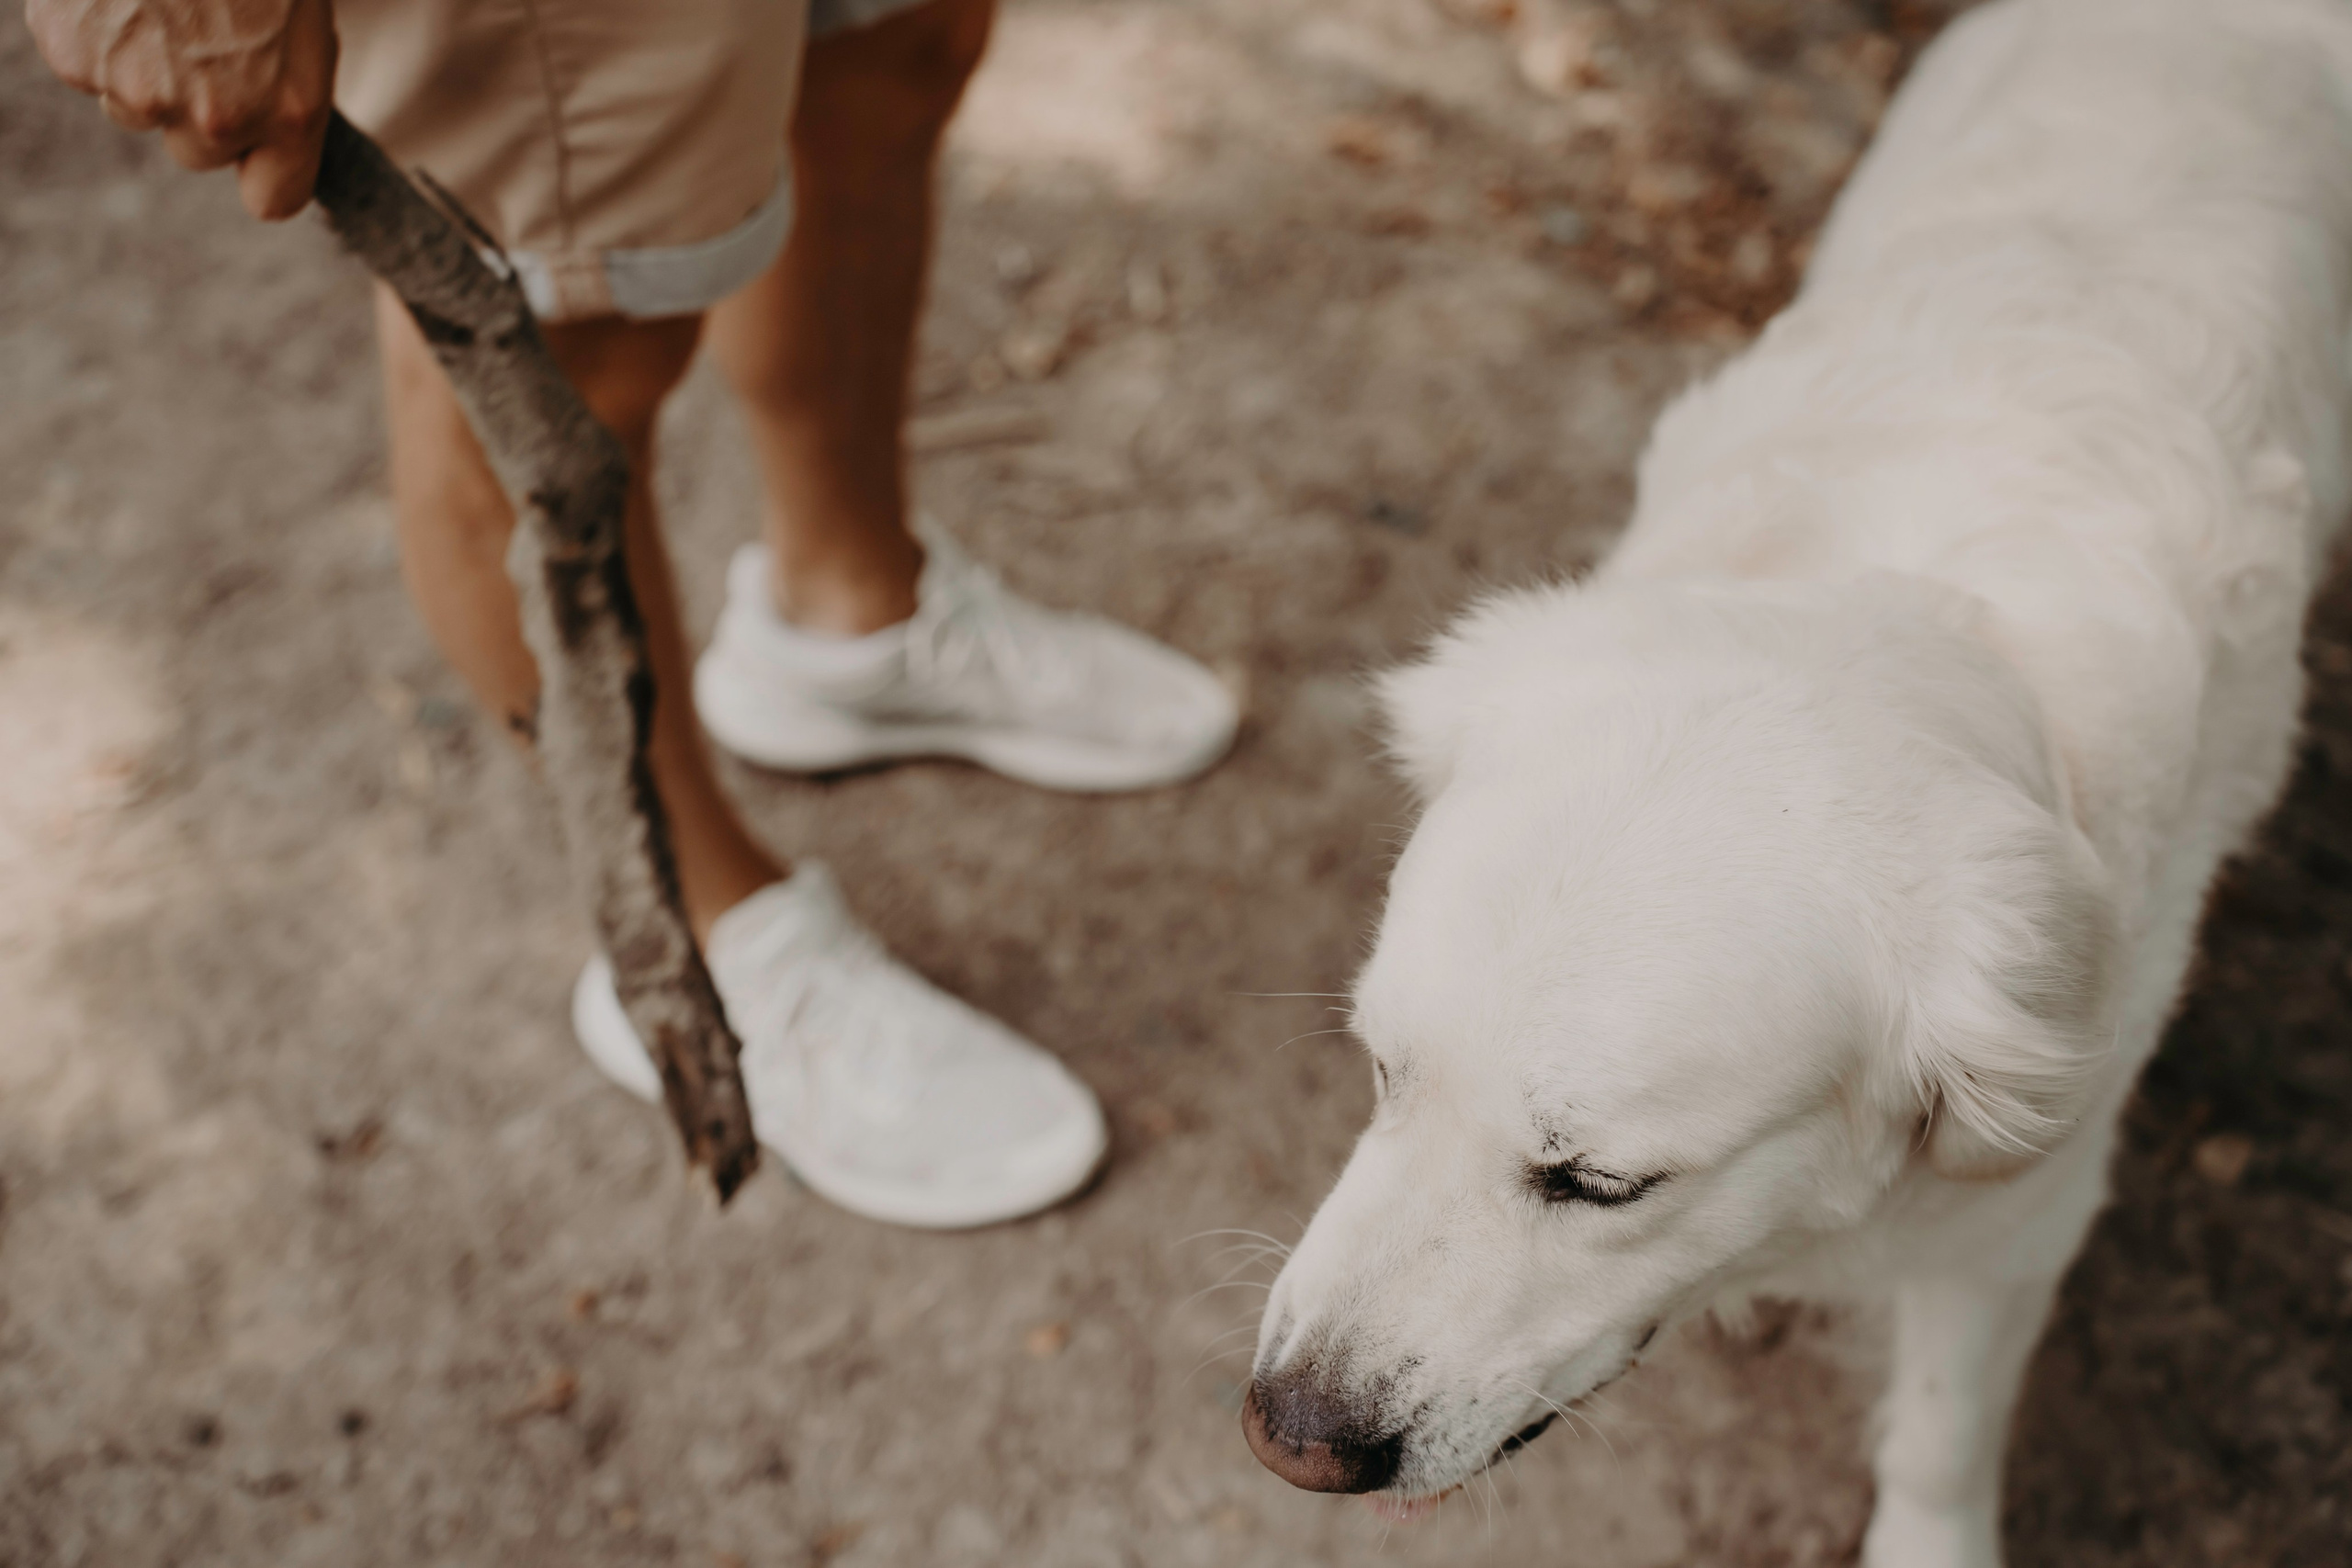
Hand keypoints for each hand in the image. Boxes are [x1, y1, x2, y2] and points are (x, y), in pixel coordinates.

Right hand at [26, 0, 336, 219]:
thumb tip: (275, 126)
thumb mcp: (304, 19)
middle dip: (201, 106)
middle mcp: (213, 116)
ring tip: (160, 1)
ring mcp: (137, 89)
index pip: (275, 199)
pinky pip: (87, 66)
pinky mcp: (75, 54)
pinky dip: (97, 33)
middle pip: (199, 153)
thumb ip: (289, 86)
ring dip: (145, 67)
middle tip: (203, 33)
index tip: (258, 148)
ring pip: (137, 108)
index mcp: (286, 111)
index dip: (264, 169)